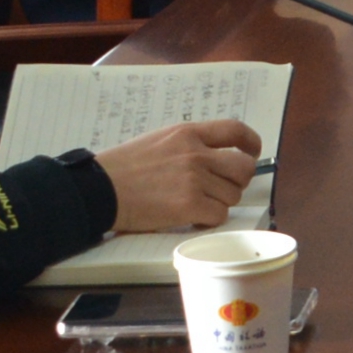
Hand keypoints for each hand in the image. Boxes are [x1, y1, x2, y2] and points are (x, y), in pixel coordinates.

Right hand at [97, 118, 262, 232]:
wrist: (100, 190)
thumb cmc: (124, 168)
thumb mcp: (159, 140)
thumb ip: (189, 144)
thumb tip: (217, 157)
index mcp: (188, 133)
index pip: (235, 130)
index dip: (251, 143)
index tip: (252, 153)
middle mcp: (196, 154)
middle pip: (243, 169)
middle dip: (237, 182)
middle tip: (220, 190)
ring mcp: (195, 179)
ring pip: (232, 196)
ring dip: (218, 204)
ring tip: (195, 205)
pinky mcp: (190, 205)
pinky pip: (219, 216)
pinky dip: (208, 221)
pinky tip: (192, 219)